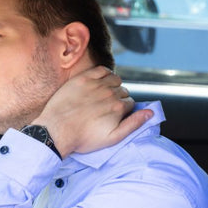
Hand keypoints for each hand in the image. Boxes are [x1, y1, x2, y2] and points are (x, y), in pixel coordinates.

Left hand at [32, 66, 152, 157]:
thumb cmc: (82, 138)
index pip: (130, 103)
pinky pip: (102, 69)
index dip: (123, 110)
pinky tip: (100, 82)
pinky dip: (105, 74)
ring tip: (103, 95)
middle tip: (105, 108)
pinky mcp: (83, 78)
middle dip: (118, 98)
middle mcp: (109, 93)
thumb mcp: (112, 138)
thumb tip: (150, 112)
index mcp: (118, 107)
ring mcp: (96, 84)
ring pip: (115, 79)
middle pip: (123, 91)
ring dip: (113, 85)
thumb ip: (133, 124)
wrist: (56, 130)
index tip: (114, 116)